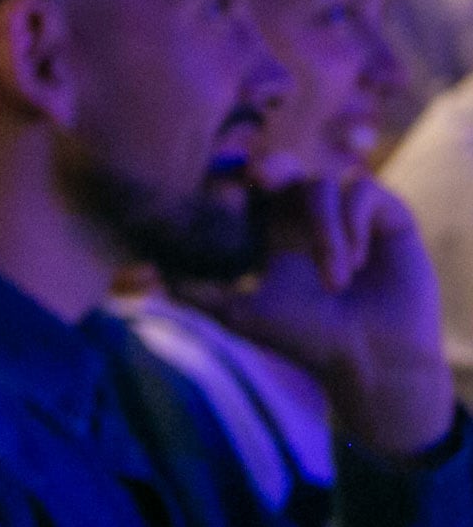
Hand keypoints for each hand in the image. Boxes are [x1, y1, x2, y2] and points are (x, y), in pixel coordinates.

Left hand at [183, 174, 453, 456]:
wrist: (367, 359)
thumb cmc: (304, 338)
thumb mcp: (240, 313)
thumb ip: (194, 292)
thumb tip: (141, 276)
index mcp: (270, 230)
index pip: (248, 190)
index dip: (233, 179)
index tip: (218, 189)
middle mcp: (306, 215)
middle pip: (283, 167)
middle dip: (271, 166)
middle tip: (257, 179)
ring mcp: (347, 213)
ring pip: (323, 185)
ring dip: (325, 231)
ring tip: (334, 282)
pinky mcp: (387, 216)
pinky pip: (364, 191)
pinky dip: (354, 223)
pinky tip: (355, 262)